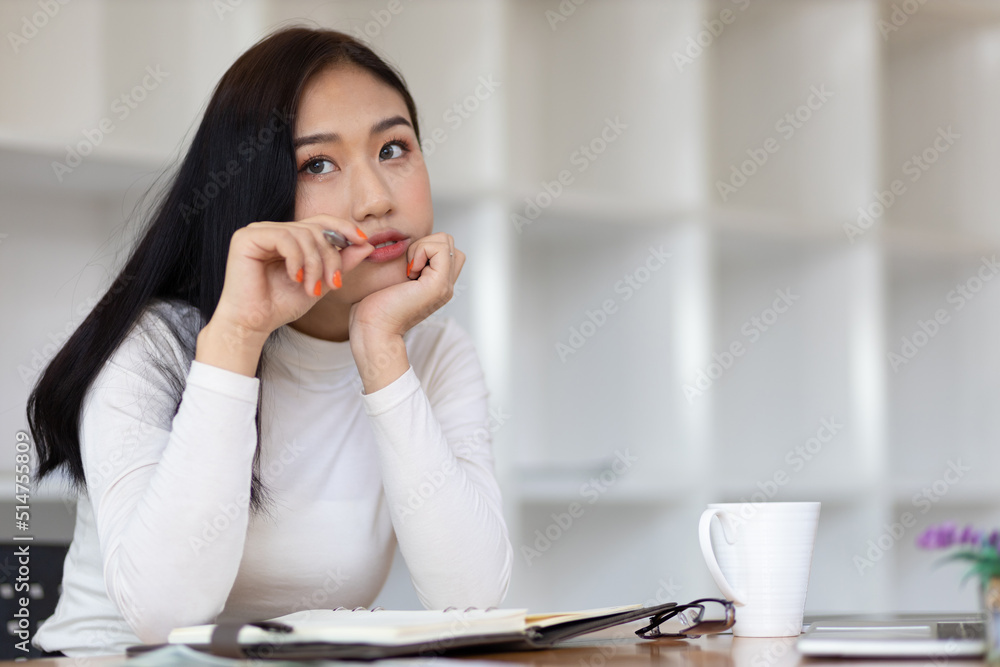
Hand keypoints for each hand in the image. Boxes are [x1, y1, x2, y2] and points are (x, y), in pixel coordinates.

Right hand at [197, 215, 371, 374]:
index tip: (362, 241)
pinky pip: (284, 237)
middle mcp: (273, 230)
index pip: (320, 222)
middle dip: (330, 258)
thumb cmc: (281, 305)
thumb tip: (367, 244)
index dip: (343, 228)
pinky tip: (295, 278)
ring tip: (312, 288)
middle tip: (333, 284)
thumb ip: (341, 263)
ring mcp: (258, 231)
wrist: (253, 324)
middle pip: (315, 229)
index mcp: (289, 237)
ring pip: (303, 234)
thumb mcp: (321, 282)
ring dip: (314, 264)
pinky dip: (296, 259)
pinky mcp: (246, 237)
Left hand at [348, 232, 463, 340]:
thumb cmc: (375, 308)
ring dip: (422, 247)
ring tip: (409, 270)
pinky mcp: (439, 285)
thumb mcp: (395, 277)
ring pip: (446, 241)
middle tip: (408, 267)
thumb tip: (406, 241)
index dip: (424, 247)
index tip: (405, 268)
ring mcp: (445, 285)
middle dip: (425, 244)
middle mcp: (445, 285)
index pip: (445, 248)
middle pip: (448, 242)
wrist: (373, 329)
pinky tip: (409, 271)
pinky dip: (421, 251)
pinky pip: (440, 248)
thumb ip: (409, 262)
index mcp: (437, 284)